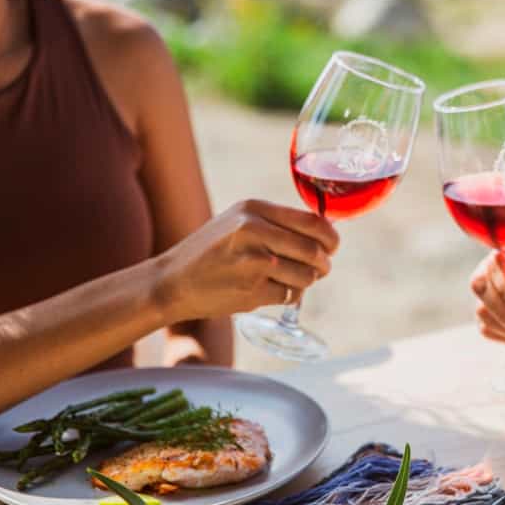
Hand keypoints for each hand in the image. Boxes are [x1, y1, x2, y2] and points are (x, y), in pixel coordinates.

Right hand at [154, 199, 338, 322]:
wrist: (171, 282)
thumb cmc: (211, 252)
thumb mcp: (238, 222)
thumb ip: (276, 224)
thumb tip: (324, 234)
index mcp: (254, 208)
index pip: (312, 221)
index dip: (330, 237)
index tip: (332, 247)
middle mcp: (254, 230)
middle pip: (314, 250)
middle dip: (324, 264)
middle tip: (321, 270)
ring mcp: (253, 261)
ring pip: (306, 276)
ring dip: (306, 283)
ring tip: (291, 280)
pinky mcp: (251, 290)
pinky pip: (289, 295)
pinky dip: (287, 297)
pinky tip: (269, 291)